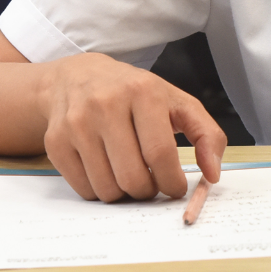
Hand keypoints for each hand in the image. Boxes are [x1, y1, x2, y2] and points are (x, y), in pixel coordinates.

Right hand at [35, 53, 226, 202]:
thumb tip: (213, 175)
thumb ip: (205, 134)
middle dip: (148, 191)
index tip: (175, 188)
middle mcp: (106, 104)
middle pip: (133, 177)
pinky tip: (107, 170)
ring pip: (107, 189)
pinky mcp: (56, 142)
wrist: (79, 78)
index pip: (160, 153)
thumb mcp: (176, 102)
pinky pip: (84, 190)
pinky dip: (100, 191)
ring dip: (124, 193)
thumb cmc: (135, 94)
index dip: (172, 181)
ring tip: (129, 173)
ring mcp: (77, 123)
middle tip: (151, 183)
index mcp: (143, 91)